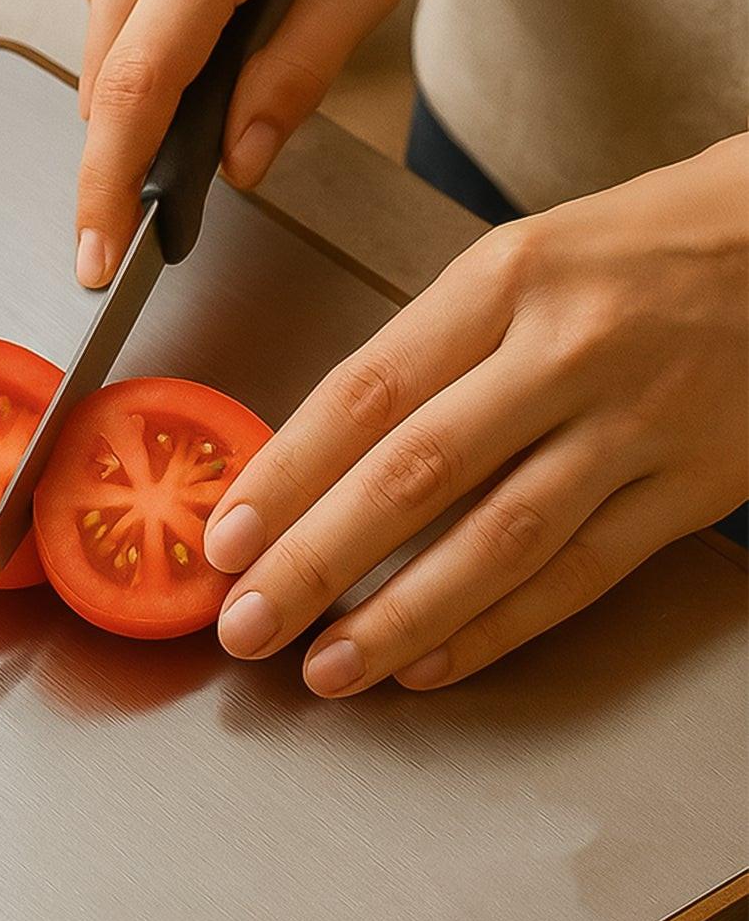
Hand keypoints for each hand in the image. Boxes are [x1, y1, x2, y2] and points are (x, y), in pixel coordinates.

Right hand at [53, 0, 445, 286]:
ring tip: (229, 2)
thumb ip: (300, 76)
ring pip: (98, 50)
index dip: (108, 191)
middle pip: (108, 88)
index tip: (96, 257)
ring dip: (152, 63)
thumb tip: (238, 164)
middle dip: (149, 131)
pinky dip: (140, 13)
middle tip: (224, 103)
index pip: (135, 96)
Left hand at [204, 134, 748, 694]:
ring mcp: (638, 423)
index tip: (226, 538)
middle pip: (418, 474)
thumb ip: (423, 360)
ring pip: (500, 540)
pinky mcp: (694, 486)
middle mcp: (567, 351)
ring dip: (401, 616)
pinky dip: (499, 628)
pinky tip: (432, 662)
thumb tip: (307, 466)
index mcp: (504, 281)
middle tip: (248, 623)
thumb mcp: (518, 265)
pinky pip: (582, 573)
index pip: (366, 392)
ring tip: (328, 668)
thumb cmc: (637, 252)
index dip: (287, 476)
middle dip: (317, 562)